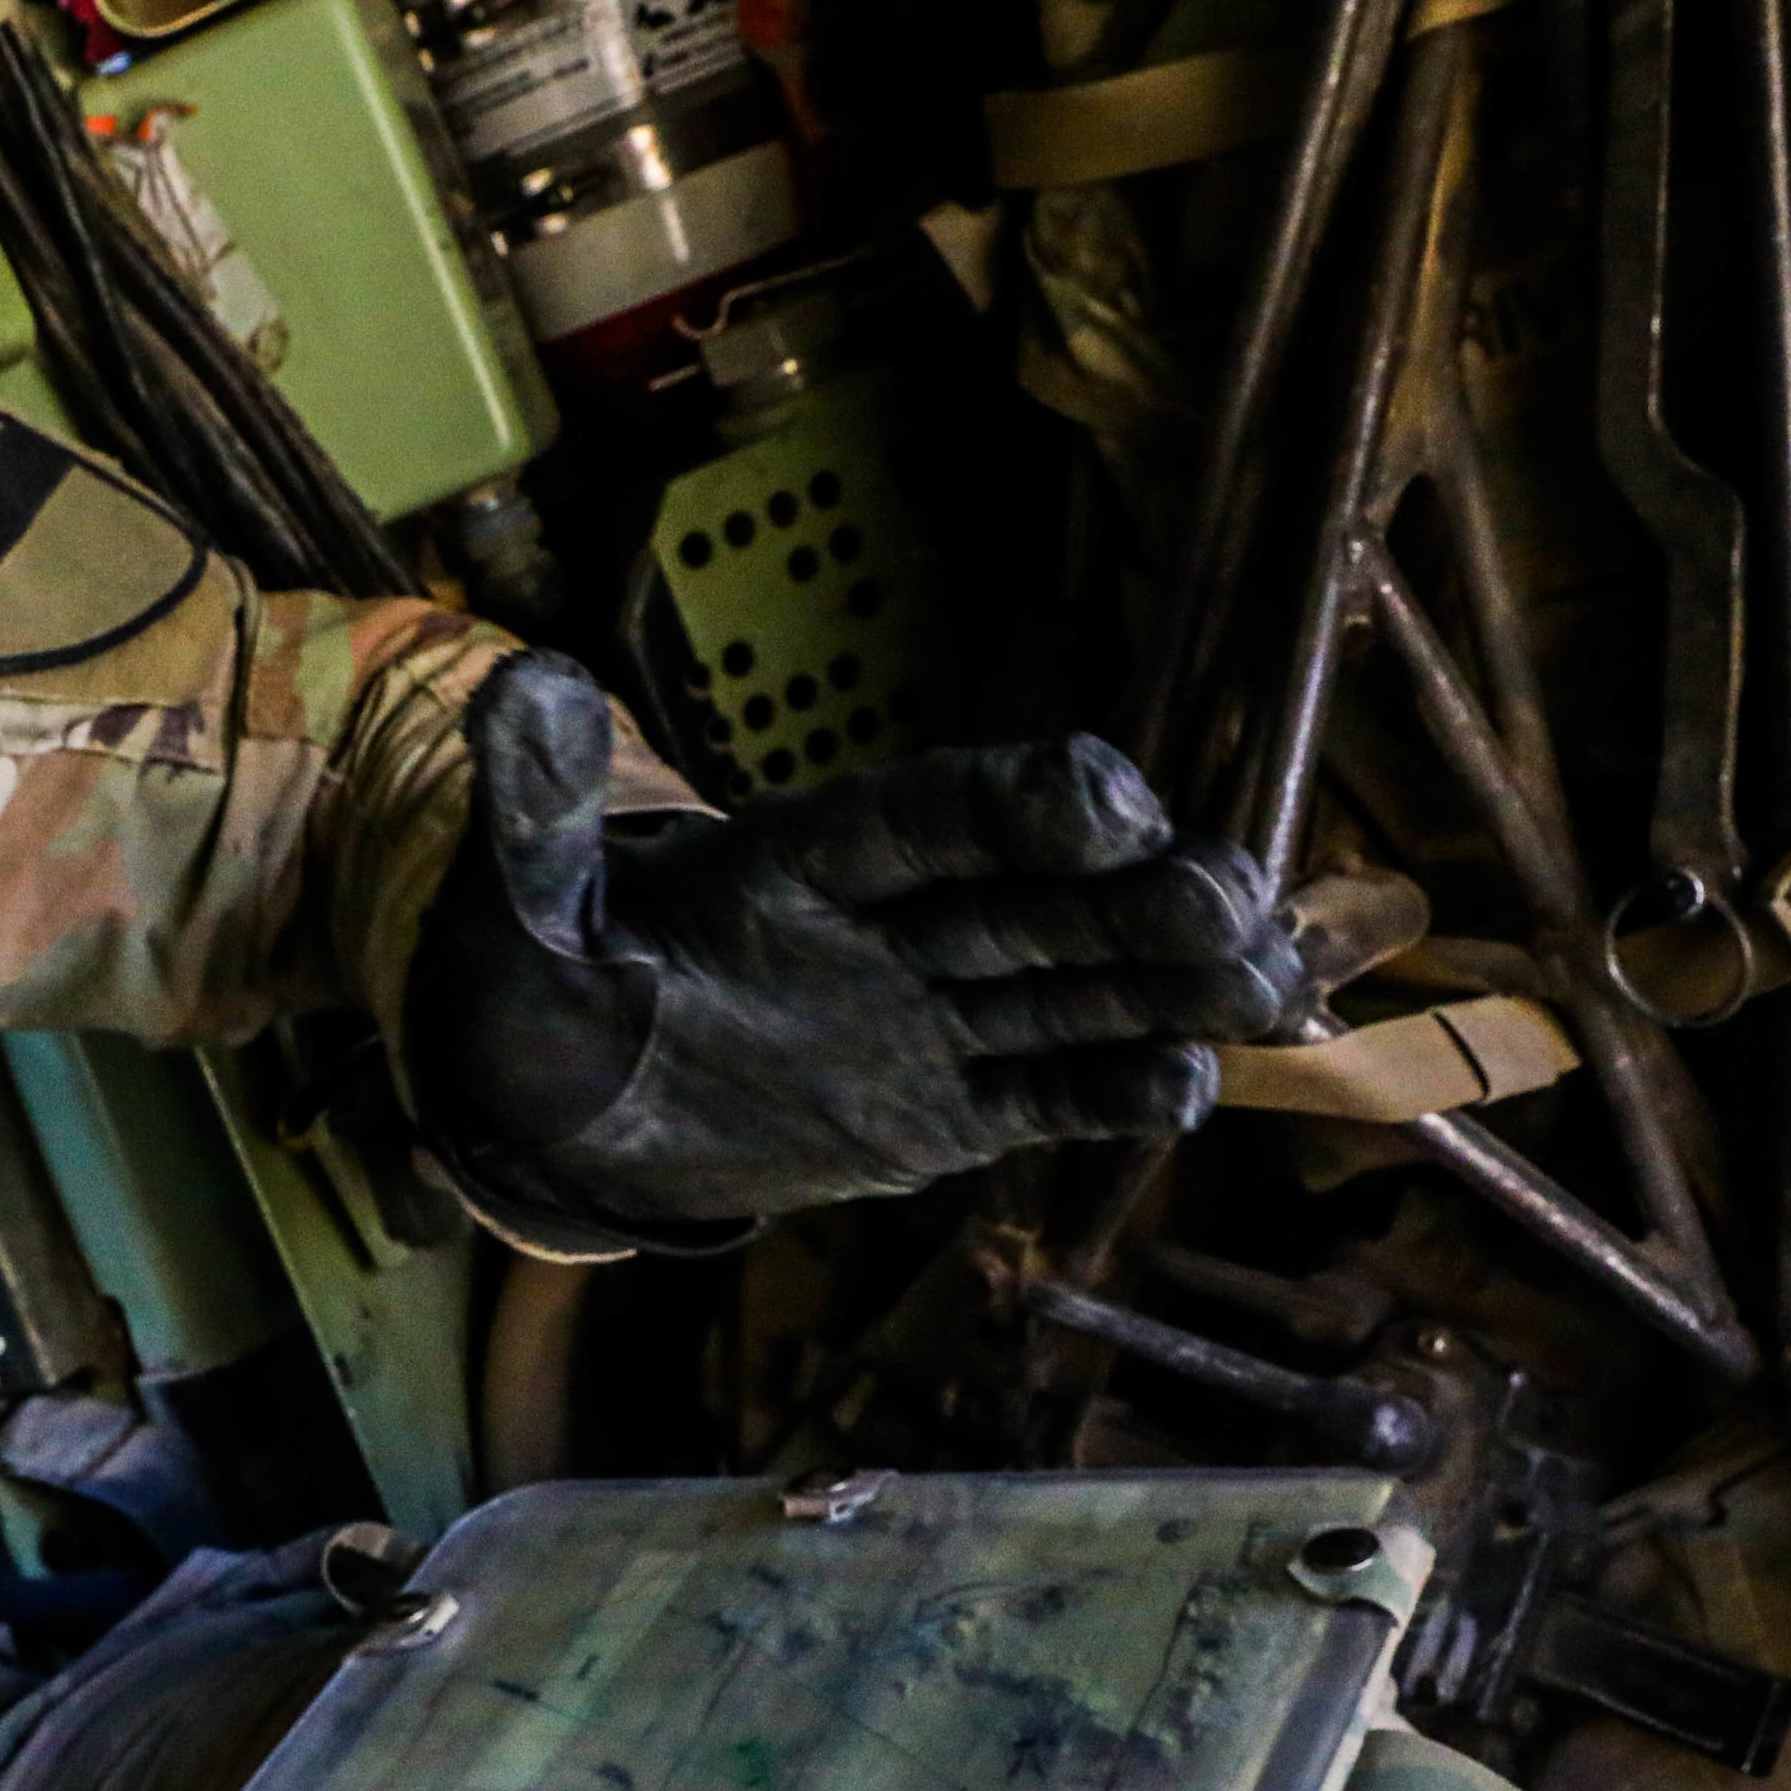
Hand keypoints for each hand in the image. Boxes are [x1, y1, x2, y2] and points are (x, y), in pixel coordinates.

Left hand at [406, 657, 1297, 1239]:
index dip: (1007, 806)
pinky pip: (1043, 1094)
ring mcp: (930, 1015)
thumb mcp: (523, 909)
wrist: (569, 1107)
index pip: (919, 818)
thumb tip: (521, 683)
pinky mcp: (949, 1105)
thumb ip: (539, 817)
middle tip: (1233, 891)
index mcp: (799, 858)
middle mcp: (890, 924)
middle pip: (1029, 900)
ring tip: (1269, 977)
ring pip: (1067, 989)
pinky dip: (1114, 1095)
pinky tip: (1195, 1086)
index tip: (1105, 794)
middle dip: (1133, 895)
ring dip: (1166, 983)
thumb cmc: (543, 987)